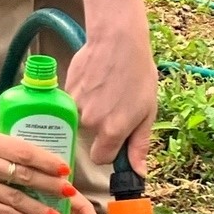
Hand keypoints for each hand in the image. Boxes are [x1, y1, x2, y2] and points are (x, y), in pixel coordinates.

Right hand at [0, 129, 77, 213]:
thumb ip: (1, 154)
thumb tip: (41, 167)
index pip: (21, 148)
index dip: (46, 159)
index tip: (64, 169)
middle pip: (22, 172)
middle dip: (49, 184)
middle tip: (68, 193)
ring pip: (14, 196)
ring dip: (39, 208)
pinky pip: (1, 212)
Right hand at [68, 0, 159, 167]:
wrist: (118, 40)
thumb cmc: (137, 73)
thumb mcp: (148, 111)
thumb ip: (140, 145)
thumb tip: (138, 173)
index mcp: (112, 130)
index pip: (101, 158)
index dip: (109, 149)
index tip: (115, 138)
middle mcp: (90, 122)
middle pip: (89, 139)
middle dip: (99, 129)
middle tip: (113, 105)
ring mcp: (75, 106)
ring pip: (78, 121)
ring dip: (89, 111)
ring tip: (104, 91)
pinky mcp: (66, 91)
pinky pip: (71, 104)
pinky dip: (81, 97)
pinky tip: (94, 82)